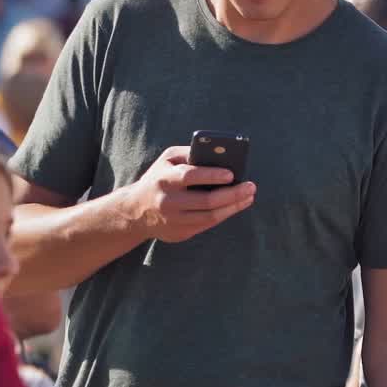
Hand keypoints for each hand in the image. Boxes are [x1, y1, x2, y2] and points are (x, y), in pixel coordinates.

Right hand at [120, 145, 255, 242]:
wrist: (134, 211)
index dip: (212, 175)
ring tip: (249, 196)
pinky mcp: (179, 233)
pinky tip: (236, 205)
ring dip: (234, 207)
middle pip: (206, 201)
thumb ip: (190, 153)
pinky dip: (225, 214)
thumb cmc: (159, 178)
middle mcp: (168, 201)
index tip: (231, 174)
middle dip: (233, 194)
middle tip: (251, 186)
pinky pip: (207, 224)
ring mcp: (173, 220)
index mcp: (164, 179)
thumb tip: (219, 152)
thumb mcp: (167, 160)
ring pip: (210, 216)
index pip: (190, 176)